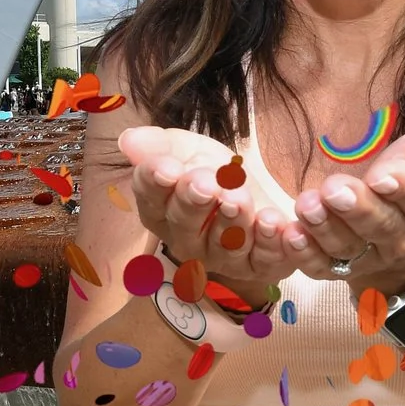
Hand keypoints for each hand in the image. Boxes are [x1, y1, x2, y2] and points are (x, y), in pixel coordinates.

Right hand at [117, 126, 303, 292]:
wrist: (262, 197)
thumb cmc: (216, 173)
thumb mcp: (189, 149)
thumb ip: (161, 145)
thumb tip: (129, 139)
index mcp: (162, 209)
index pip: (151, 196)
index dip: (156, 182)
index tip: (166, 168)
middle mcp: (187, 240)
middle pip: (185, 224)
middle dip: (194, 202)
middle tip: (205, 184)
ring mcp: (224, 258)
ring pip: (225, 244)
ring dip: (232, 221)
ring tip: (239, 198)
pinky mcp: (260, 266)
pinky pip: (265, 259)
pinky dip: (272, 243)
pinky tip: (275, 224)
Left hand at [278, 126, 404, 289]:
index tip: (380, 177)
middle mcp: (401, 236)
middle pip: (381, 225)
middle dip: (357, 208)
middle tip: (334, 190)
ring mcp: (369, 256)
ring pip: (348, 247)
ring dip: (325, 228)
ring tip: (307, 205)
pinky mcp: (339, 268)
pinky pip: (322, 267)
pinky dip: (305, 254)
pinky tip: (291, 234)